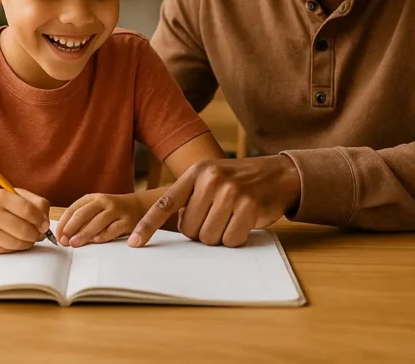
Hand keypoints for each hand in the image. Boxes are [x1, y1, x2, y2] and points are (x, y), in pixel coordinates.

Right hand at [0, 188, 50, 253]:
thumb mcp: (15, 196)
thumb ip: (36, 204)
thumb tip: (45, 223)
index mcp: (0, 197)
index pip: (28, 210)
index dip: (40, 220)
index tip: (45, 225)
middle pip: (24, 229)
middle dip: (36, 234)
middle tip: (39, 234)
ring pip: (17, 242)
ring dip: (29, 242)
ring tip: (29, 238)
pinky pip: (8, 250)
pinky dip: (17, 247)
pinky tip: (16, 241)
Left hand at [56, 193, 144, 247]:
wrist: (138, 206)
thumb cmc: (112, 211)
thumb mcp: (96, 209)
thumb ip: (82, 219)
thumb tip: (64, 236)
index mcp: (93, 198)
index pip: (73, 209)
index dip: (64, 223)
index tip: (58, 236)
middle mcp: (104, 201)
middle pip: (83, 214)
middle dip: (71, 228)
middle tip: (64, 241)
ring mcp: (116, 210)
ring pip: (97, 222)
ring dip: (84, 233)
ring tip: (75, 243)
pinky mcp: (127, 221)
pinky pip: (113, 229)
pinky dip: (103, 235)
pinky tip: (96, 241)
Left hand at [128, 155, 301, 247]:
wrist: (279, 174)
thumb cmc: (239, 180)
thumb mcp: (211, 177)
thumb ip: (191, 196)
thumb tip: (172, 226)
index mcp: (197, 172)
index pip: (165, 203)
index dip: (148, 225)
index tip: (135, 243)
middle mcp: (211, 180)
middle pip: (189, 229)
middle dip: (201, 230)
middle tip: (217, 216)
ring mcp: (231, 192)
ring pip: (209, 237)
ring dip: (219, 235)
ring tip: (232, 216)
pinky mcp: (249, 207)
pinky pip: (231, 239)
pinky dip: (236, 237)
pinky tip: (244, 221)